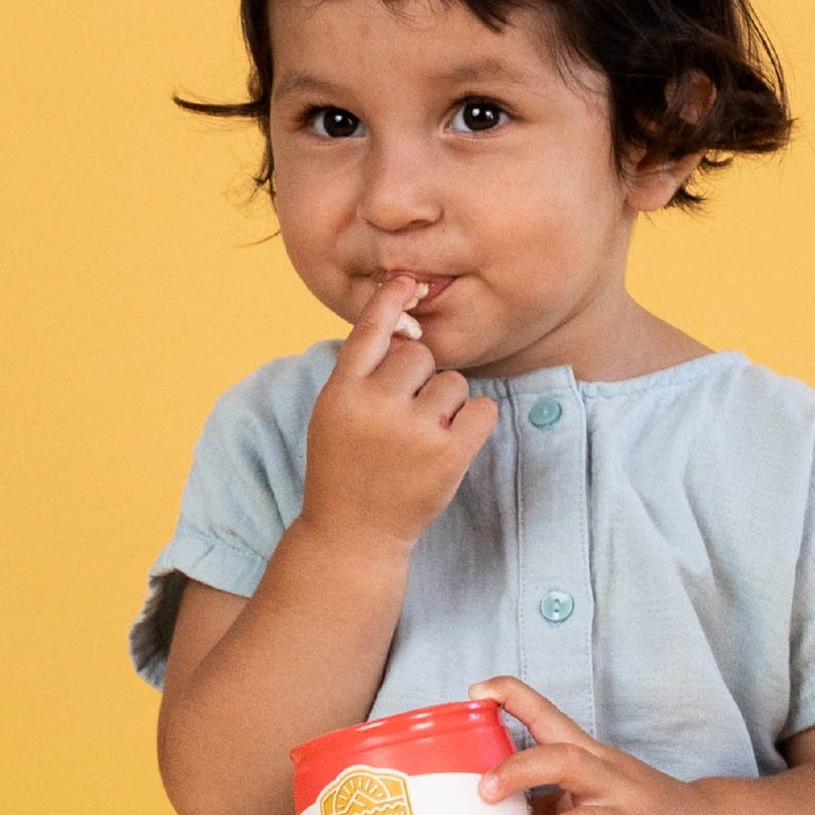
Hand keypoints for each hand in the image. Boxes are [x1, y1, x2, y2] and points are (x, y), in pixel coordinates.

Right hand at [301, 276, 497, 559]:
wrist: (353, 534)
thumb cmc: (345, 469)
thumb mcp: (333, 416)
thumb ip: (361, 376)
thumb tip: (408, 331)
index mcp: (342, 392)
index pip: (369, 332)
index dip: (389, 302)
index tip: (407, 280)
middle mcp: (376, 405)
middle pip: (420, 355)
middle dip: (421, 379)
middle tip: (406, 417)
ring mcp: (413, 431)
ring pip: (452, 382)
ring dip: (446, 404)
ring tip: (422, 439)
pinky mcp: (447, 456)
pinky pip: (481, 411)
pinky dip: (473, 423)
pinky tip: (451, 444)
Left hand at [469, 676, 723, 814]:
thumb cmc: (637, 806)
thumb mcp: (597, 783)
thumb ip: (548, 786)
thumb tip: (485, 798)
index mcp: (594, 756)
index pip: (551, 715)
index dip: (514, 698)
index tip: (477, 692)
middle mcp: (612, 782)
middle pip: (566, 760)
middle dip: (520, 770)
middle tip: (482, 791)